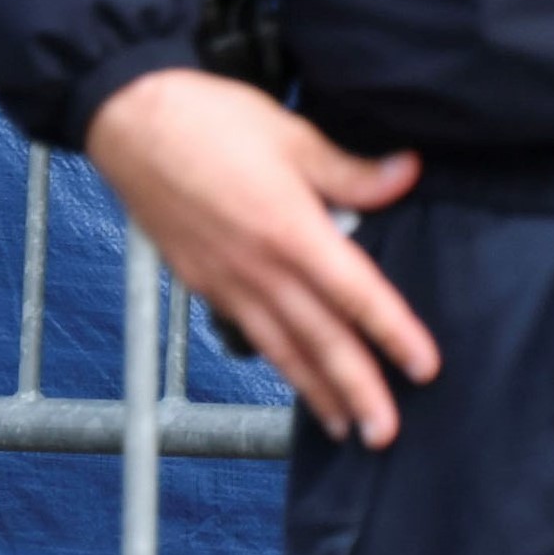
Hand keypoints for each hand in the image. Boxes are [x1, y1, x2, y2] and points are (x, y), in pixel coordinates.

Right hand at [83, 68, 434, 446]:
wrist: (129, 119)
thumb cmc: (210, 119)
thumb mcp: (294, 136)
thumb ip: (352, 171)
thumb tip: (407, 174)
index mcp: (290, 231)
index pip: (356, 295)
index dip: (394, 334)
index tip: (424, 368)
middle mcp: (257, 268)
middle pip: (319, 341)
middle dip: (355, 391)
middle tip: (385, 434)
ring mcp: (223, 280)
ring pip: (280, 348)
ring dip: (315, 390)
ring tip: (343, 426)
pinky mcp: (197, 280)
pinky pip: (246, 330)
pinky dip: (275, 360)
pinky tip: (293, 374)